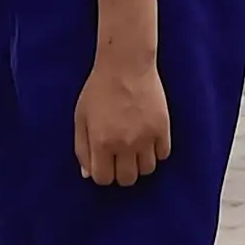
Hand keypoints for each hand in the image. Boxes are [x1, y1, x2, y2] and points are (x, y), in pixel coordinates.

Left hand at [73, 52, 173, 187]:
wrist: (126, 65)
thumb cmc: (98, 89)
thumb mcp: (81, 118)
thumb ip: (82, 148)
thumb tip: (89, 174)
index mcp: (101, 142)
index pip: (104, 179)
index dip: (103, 173)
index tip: (104, 162)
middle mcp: (125, 144)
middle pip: (127, 179)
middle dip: (121, 172)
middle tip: (120, 157)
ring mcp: (146, 137)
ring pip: (147, 170)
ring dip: (139, 163)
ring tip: (135, 148)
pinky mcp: (162, 128)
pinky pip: (163, 154)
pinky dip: (156, 152)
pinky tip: (148, 139)